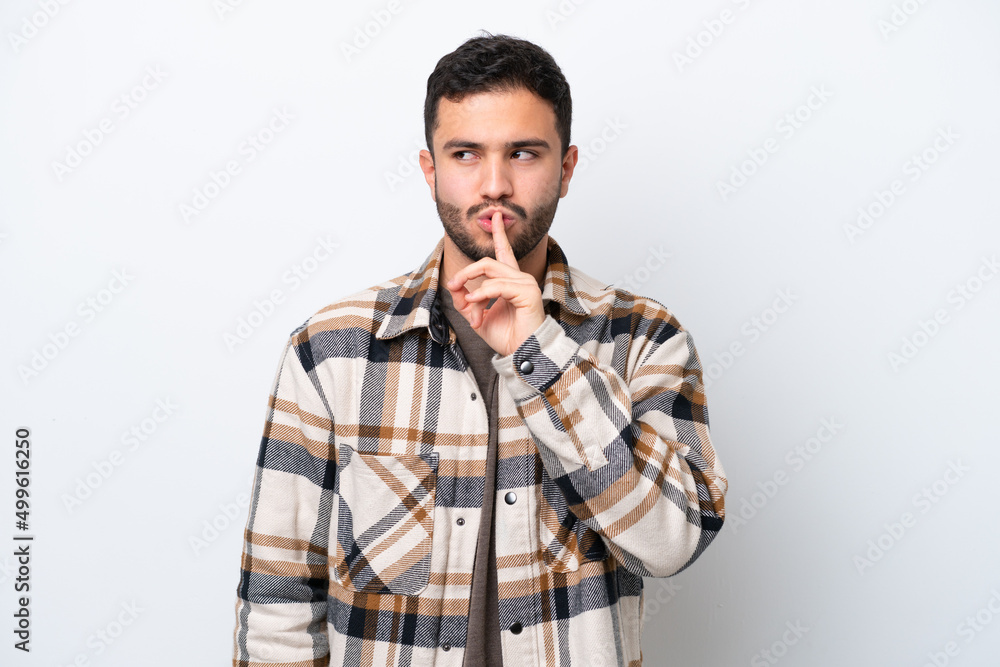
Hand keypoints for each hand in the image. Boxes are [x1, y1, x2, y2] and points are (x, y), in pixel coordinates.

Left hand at [445, 211, 545, 356]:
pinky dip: (482, 294)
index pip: (504, 252)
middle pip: (487, 262)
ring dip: (473, 291)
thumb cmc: (508, 337)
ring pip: (490, 272)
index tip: (495, 216)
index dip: (499, 233)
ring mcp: (525, 283)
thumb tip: (455, 286)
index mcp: (510, 281)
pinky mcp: (527, 292)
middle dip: (466, 272)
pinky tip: (475, 304)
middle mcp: (519, 278)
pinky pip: (498, 285)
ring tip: (469, 307)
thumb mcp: (478, 317)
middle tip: (453, 286)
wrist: (522, 353)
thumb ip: (466, 301)